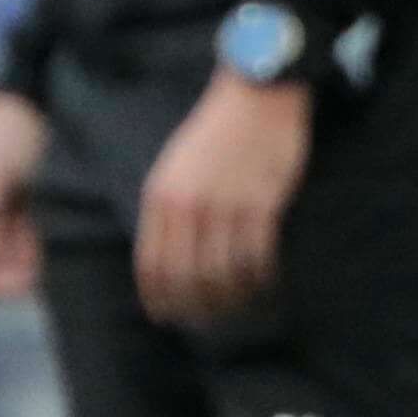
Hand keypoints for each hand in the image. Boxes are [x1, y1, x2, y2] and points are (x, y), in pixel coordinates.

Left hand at [135, 71, 310, 328]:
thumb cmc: (216, 131)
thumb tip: (168, 259)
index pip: (152, 266)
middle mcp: (190, 206)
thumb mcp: (175, 167)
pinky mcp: (263, 204)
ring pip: (224, 274)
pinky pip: (258, 258)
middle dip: (195, 309)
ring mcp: (228, 206)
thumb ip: (168, 210)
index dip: (159, 299)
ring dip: (231, 299)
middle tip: (206, 324)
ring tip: (239, 307)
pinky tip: (265, 284)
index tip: (168, 317)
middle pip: (187, 278)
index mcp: (161, 197)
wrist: (255, 93)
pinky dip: (261, 279)